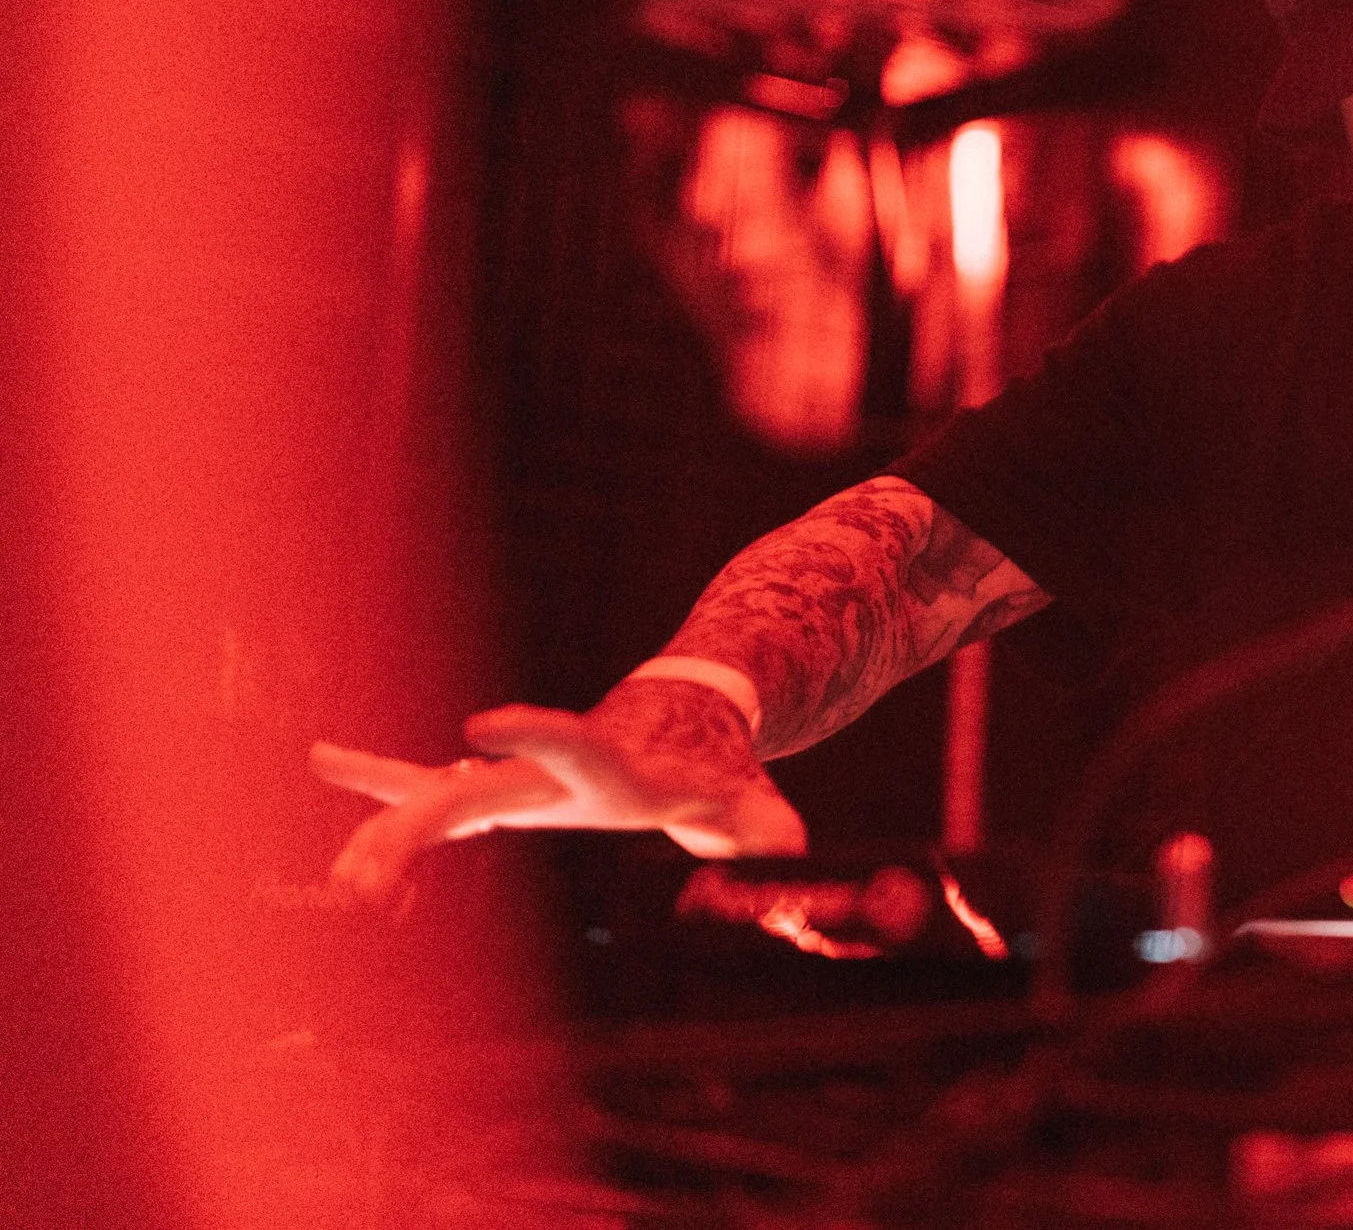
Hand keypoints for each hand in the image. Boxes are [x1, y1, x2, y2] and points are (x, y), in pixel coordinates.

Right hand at [311, 678, 806, 904]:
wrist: (690, 711)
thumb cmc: (720, 765)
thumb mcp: (750, 800)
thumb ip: (767, 826)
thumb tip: (785, 852)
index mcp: (613, 768)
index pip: (575, 752)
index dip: (536, 738)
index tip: (481, 726)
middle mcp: (551, 772)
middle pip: (475, 796)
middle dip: (417, 832)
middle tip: (362, 882)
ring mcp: (522, 777)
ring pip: (437, 802)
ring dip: (383, 837)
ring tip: (340, 883)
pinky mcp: (506, 789)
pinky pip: (432, 794)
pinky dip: (381, 788)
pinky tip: (325, 760)